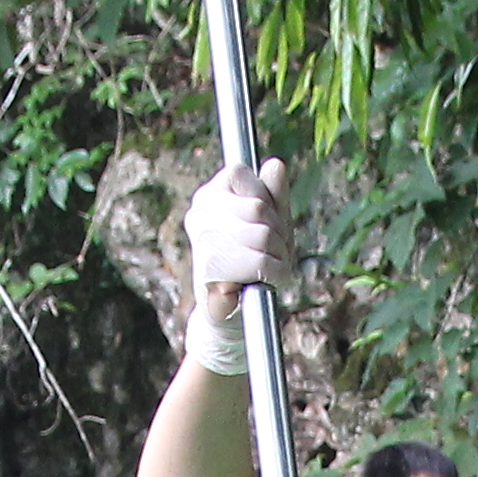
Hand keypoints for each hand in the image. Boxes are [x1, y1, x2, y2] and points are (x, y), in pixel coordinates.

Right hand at [187, 157, 302, 328]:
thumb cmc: (255, 262)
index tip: (268, 221)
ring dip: (279, 256)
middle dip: (278, 233)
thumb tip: (275, 164)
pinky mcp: (209, 269)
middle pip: (258, 207)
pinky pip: (258, 263)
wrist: (236, 313)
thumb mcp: (273, 222)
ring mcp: (201, 240)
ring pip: (261, 235)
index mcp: (210, 195)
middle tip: (274, 252)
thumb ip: (274, 193)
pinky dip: (274, 274)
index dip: (265, 198)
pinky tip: (265, 281)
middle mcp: (198, 214)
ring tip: (269, 268)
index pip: (240, 172)